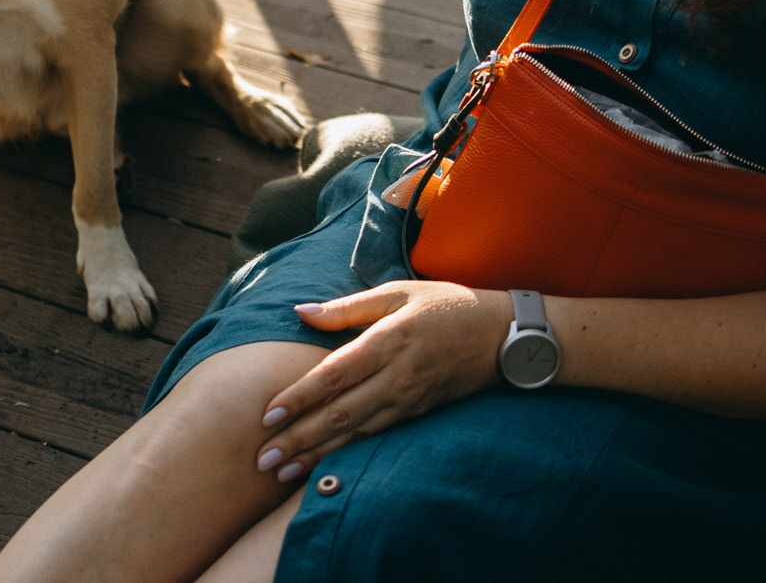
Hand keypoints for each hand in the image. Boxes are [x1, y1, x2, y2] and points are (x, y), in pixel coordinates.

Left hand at [253, 283, 511, 482]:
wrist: (503, 336)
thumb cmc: (445, 306)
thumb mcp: (397, 294)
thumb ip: (346, 308)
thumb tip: (300, 311)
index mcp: (387, 342)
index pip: (334, 375)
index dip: (299, 398)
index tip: (267, 416)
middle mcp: (396, 377)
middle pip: (339, 414)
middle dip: (299, 439)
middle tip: (262, 459)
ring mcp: (408, 401)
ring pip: (355, 434)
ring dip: (317, 454)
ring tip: (282, 472)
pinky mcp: (417, 414)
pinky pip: (376, 437)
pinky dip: (347, 453)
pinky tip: (324, 465)